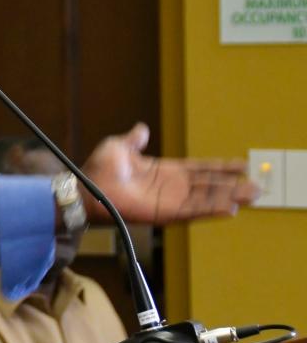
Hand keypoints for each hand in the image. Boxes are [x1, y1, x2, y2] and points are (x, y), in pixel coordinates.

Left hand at [79, 123, 259, 224]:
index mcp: (164, 171)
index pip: (199, 169)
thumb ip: (135, 140)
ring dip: (229, 197)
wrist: (85, 187)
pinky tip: (230, 208)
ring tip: (251, 196)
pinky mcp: (163, 213)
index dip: (220, 167)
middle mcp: (171, 187)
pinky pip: (192, 212)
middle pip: (209, 186)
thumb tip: (142, 128)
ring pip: (206, 199)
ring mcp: (169, 201)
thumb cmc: (98, 169)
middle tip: (258, 186)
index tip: (241, 165)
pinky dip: (211, 209)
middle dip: (233, 185)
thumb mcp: (119, 147)